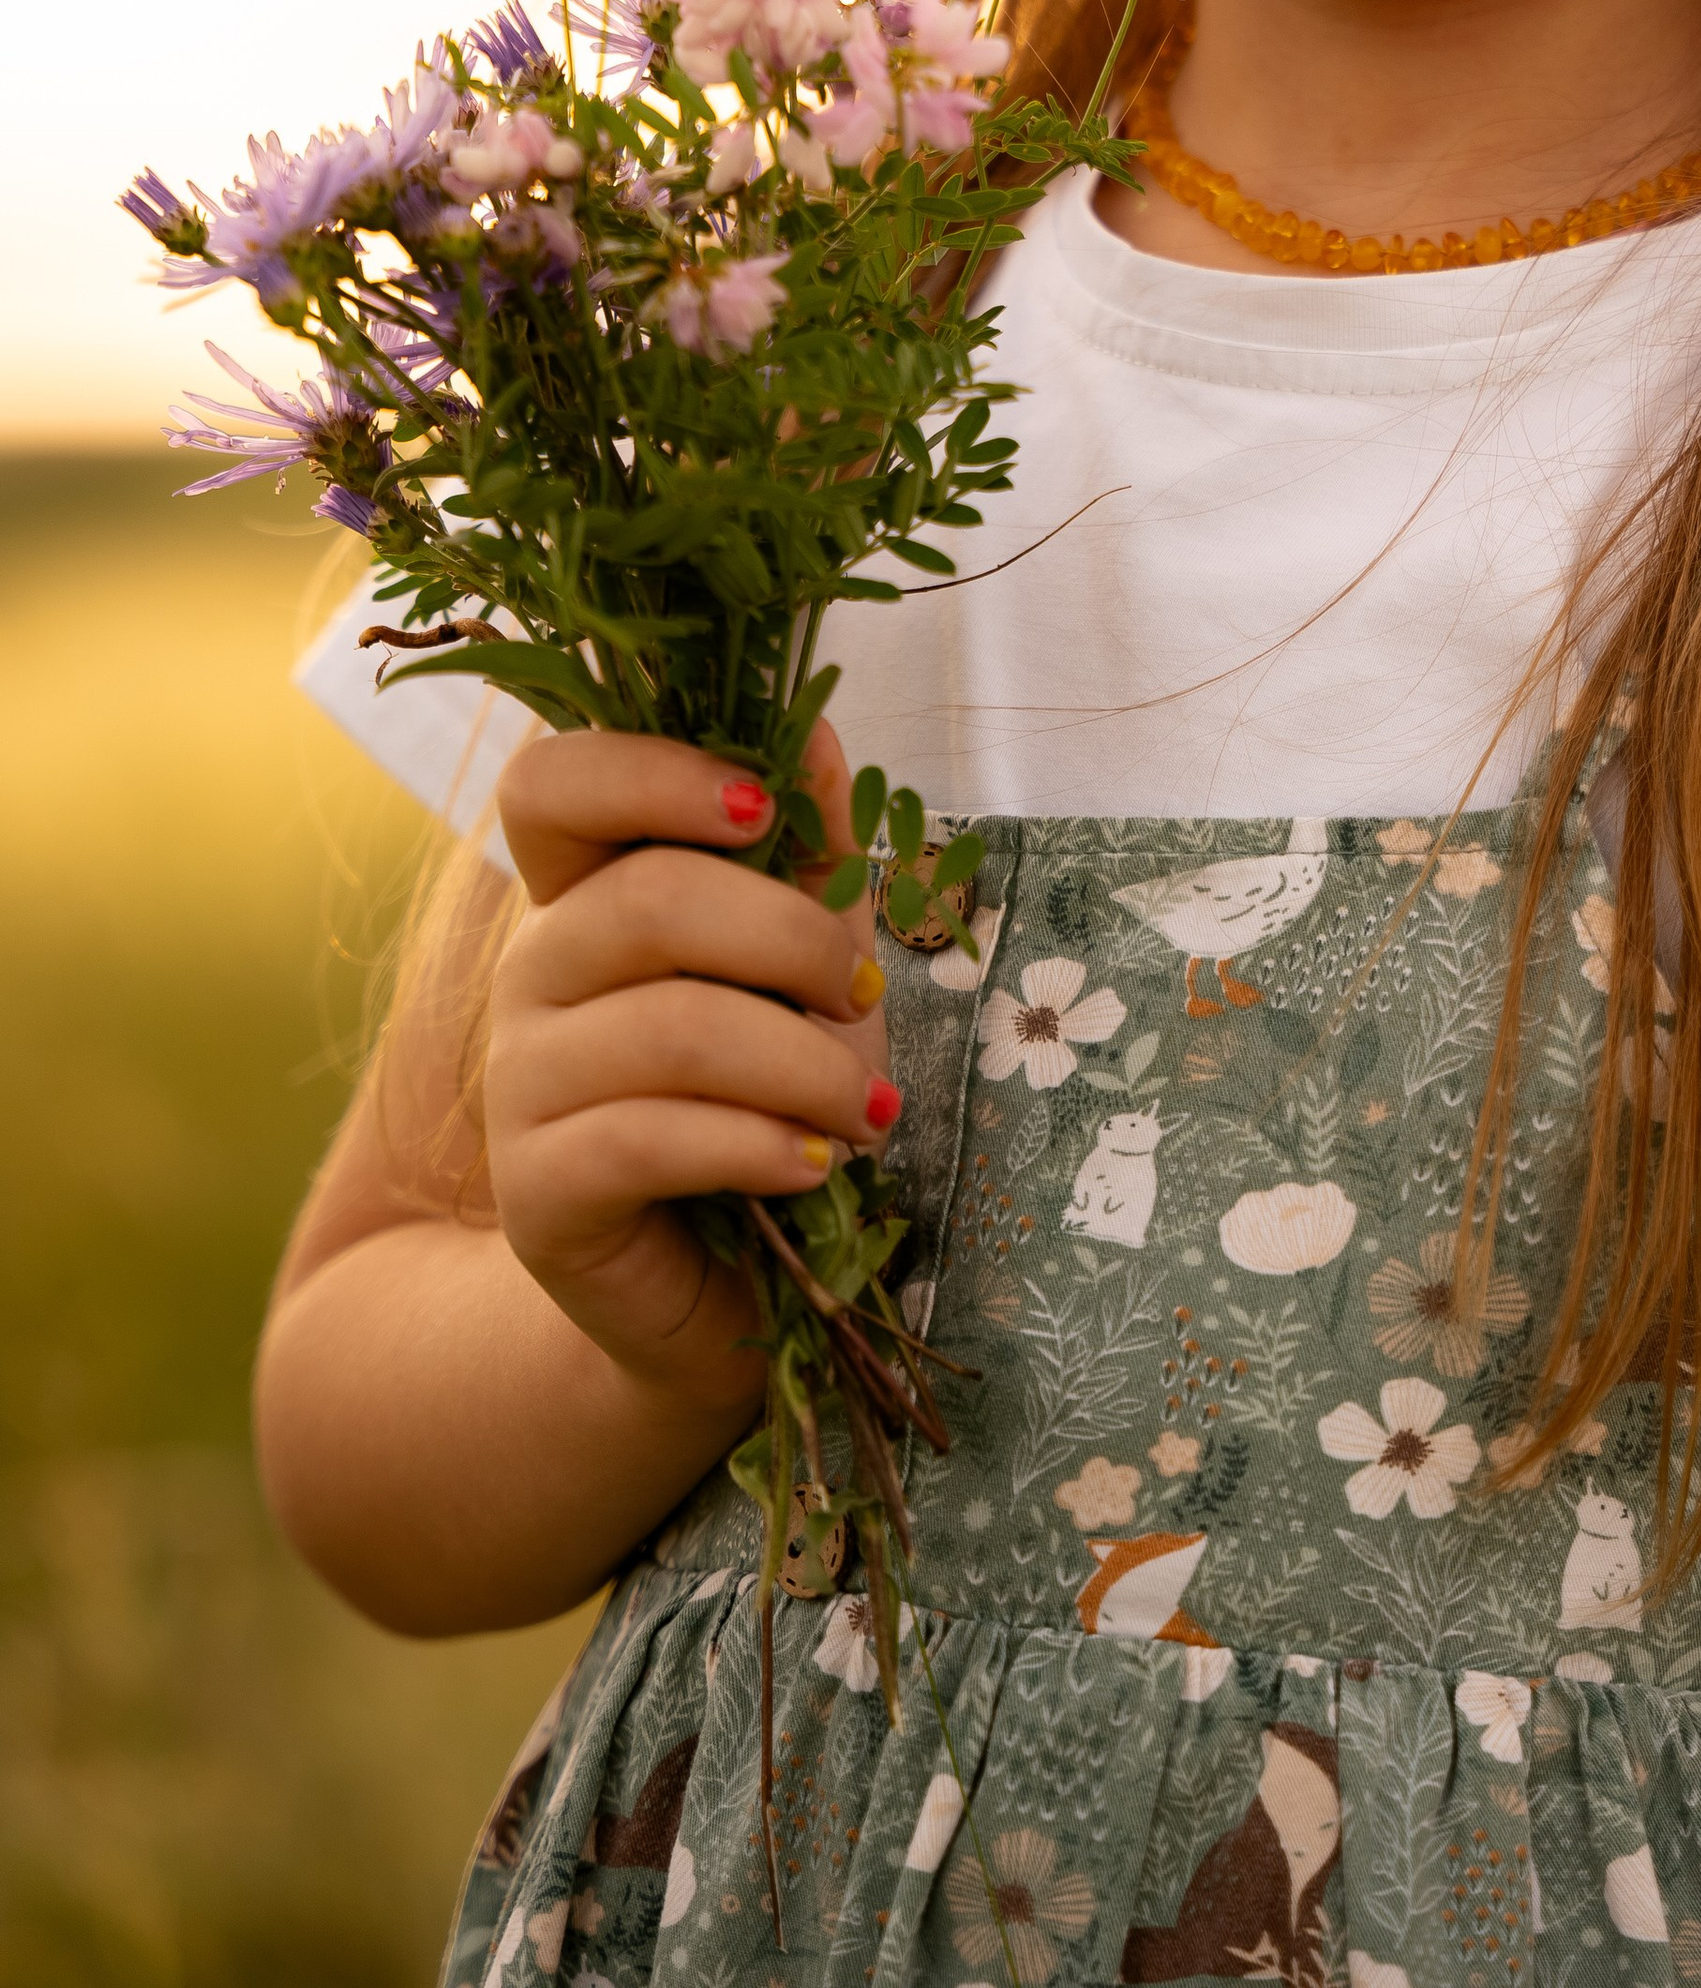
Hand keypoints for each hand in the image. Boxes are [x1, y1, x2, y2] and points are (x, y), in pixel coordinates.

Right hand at [483, 726, 894, 1409]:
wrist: (715, 1289)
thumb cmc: (763, 1098)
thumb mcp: (807, 966)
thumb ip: (810, 854)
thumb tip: (815, 723)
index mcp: (584, 895)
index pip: (547, 784)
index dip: (650, 773)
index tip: (762, 807)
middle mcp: (530, 974)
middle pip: (645, 900)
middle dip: (791, 940)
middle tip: (868, 991)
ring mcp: (518, 1086)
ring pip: (667, 1029)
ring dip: (801, 1065)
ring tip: (869, 1111)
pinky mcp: (537, 1194)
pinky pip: (647, 1140)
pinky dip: (756, 1144)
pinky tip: (812, 1162)